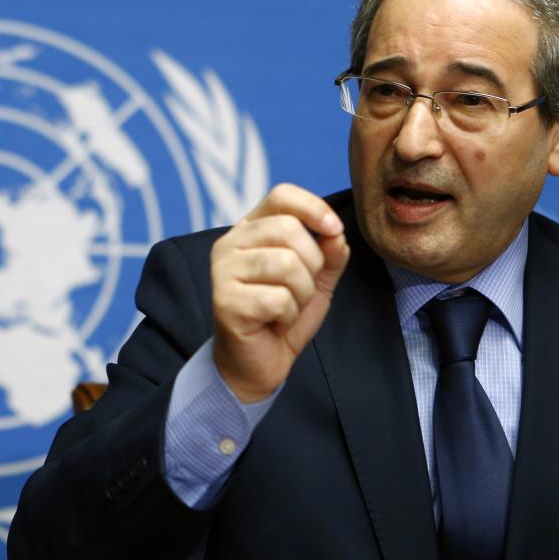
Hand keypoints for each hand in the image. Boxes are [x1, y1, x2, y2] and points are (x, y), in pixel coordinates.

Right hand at [211, 184, 349, 401]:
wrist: (258, 363)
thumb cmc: (282, 316)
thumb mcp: (316, 279)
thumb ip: (329, 252)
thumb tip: (336, 233)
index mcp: (249, 230)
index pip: (281, 196)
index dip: (314, 208)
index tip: (334, 231)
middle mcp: (230, 244)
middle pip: (289, 230)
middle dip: (312, 264)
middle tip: (300, 290)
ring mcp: (222, 271)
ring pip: (287, 263)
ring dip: (301, 294)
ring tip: (286, 308)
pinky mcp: (225, 300)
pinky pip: (278, 298)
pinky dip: (288, 315)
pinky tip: (274, 322)